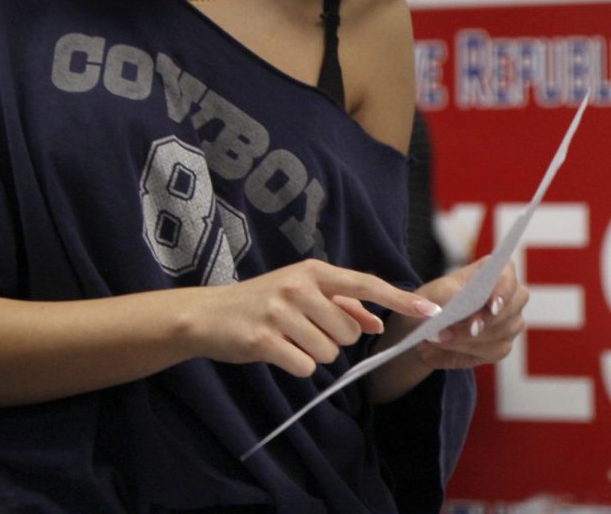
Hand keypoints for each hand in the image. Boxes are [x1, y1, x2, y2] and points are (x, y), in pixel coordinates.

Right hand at [193, 258, 442, 377]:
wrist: (207, 315)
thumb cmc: (259, 302)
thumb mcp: (298, 292)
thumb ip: (338, 303)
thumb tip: (375, 322)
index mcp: (310, 272)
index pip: (364, 283)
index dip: (399, 298)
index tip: (430, 311)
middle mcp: (297, 287)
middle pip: (349, 331)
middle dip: (334, 339)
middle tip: (302, 329)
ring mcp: (280, 312)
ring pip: (329, 352)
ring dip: (313, 353)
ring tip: (286, 339)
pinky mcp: (265, 339)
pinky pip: (306, 366)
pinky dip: (296, 365)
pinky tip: (276, 351)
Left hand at [413, 259, 528, 370]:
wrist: (425, 331)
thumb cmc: (432, 304)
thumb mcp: (429, 296)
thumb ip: (441, 297)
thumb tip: (447, 305)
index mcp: (490, 272)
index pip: (506, 273)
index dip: (503, 289)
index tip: (492, 304)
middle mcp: (507, 295)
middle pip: (511, 306)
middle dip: (488, 319)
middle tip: (469, 328)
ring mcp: (510, 320)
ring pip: (504, 330)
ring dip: (472, 336)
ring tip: (443, 336)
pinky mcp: (503, 344)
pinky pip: (496, 349)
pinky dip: (471, 349)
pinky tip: (452, 345)